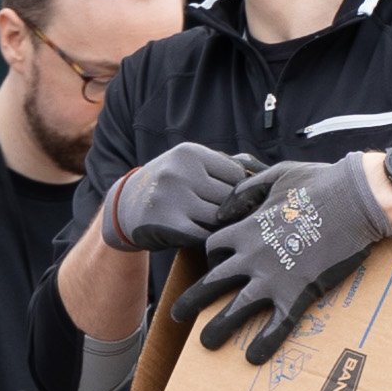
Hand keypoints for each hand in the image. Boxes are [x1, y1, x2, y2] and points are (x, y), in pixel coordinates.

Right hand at [98, 140, 266, 251]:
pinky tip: (197, 233)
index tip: (230, 200)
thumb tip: (266, 174)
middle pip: (228, 198)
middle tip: (223, 217)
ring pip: (218, 218)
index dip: (237, 191)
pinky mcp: (168, 224)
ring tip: (210, 224)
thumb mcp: (188, 165)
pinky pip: (203, 235)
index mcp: (190, 153)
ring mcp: (173, 198)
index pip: (235, 175)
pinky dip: (205, 237)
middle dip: (228, 210)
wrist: (125, 206)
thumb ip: (222, 167)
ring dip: (218, 226)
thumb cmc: (169, 185)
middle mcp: (180, 172)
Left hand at [170, 155, 391, 362]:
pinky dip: (264, 343)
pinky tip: (252, 358)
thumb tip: (227, 203)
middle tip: (177, 315)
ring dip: (217, 328)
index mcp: (246, 228)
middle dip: (192, 300)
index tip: (215, 267)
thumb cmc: (318, 182)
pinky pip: (276, 325)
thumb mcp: (275, 176)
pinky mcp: (298, 293)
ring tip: (205, 344)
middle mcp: (252, 256)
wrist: (355, 198)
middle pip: (212, 283)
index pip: (213, 249)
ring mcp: (273, 277)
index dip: (211, 259)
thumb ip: (247, 189)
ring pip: (236, 309)